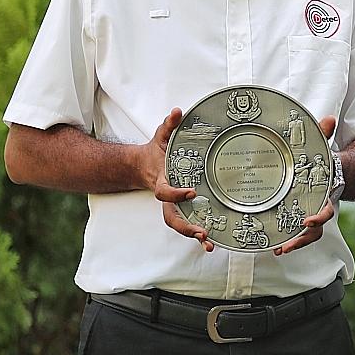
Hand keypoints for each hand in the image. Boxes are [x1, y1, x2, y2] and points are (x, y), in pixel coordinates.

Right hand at [149, 108, 214, 251]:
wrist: (142, 166)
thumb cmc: (156, 151)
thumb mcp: (161, 136)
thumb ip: (169, 125)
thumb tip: (177, 111)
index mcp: (161, 181)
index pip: (165, 192)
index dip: (176, 194)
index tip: (191, 192)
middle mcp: (166, 197)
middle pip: (171, 217)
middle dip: (186, 226)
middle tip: (202, 232)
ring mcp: (173, 205)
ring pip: (179, 224)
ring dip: (193, 235)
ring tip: (209, 243)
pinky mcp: (181, 208)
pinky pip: (188, 223)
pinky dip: (198, 235)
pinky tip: (212, 243)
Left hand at [273, 116, 338, 255]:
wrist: (327, 171)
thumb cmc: (323, 161)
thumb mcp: (322, 148)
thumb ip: (323, 135)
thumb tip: (329, 119)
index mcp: (325, 195)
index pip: (326, 211)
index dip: (318, 217)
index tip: (307, 221)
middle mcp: (318, 208)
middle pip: (315, 231)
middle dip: (301, 239)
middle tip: (287, 244)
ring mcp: (308, 214)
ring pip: (305, 235)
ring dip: (292, 243)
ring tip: (278, 249)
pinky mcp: (296, 216)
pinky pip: (293, 231)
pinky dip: (284, 238)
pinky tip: (271, 243)